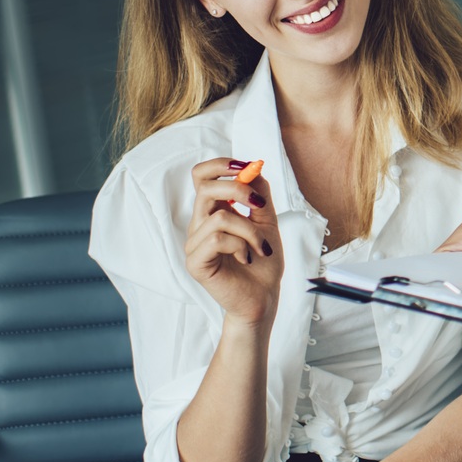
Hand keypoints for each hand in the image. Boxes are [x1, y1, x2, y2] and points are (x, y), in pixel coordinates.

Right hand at [183, 160, 282, 326]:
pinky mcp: (195, 262)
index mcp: (214, 210)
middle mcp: (200, 224)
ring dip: (250, 230)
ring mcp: (195, 243)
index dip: (220, 165)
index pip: (201, 175)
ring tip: (260, 247)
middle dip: (239, 189)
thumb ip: (260, 194)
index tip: (246, 167)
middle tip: (260, 205)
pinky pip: (217, 239)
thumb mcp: (267, 221)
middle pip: (206, 187)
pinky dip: (240, 245)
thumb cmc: (264, 261)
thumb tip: (253, 167)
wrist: (264, 296)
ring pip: (219, 216)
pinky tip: (246, 257)